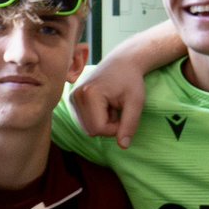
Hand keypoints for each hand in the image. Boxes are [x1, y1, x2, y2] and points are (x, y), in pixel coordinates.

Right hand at [69, 22, 184, 146]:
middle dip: (109, 126)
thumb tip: (123, 146)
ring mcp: (72, 98)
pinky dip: (98, 117)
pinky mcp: (73, 100)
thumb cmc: (131, 80)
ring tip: (112, 106)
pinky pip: (85, 121)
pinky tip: (105, 105)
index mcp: (89, 94)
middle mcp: (75, 96)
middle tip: (119, 109)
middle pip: (92, 130)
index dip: (115, 129)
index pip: (99, 129)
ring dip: (104, 122)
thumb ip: (130, 124)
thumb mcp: (136, 102)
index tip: (125, 115)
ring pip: (88, 127)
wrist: (122, 62)